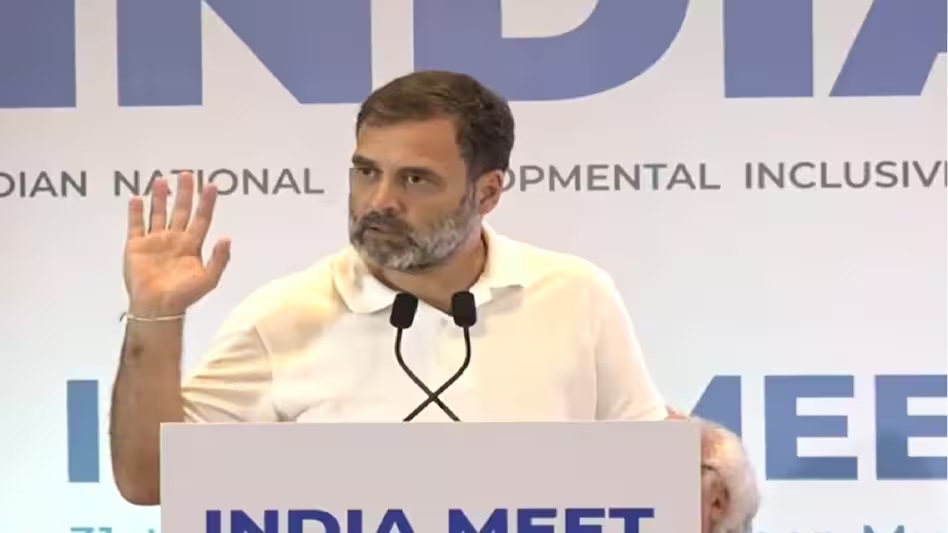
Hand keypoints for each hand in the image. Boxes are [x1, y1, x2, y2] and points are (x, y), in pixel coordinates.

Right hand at [123, 172, 230, 315]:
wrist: (158, 308)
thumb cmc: (184, 296)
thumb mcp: (209, 279)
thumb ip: (219, 259)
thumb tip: (227, 238)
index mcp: (191, 246)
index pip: (201, 219)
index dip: (206, 203)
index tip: (211, 186)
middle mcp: (174, 241)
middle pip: (180, 211)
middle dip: (184, 193)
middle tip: (186, 175)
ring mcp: (155, 242)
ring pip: (158, 214)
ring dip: (160, 198)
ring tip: (162, 180)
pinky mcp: (136, 247)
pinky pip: (136, 225)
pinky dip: (136, 212)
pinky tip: (137, 198)